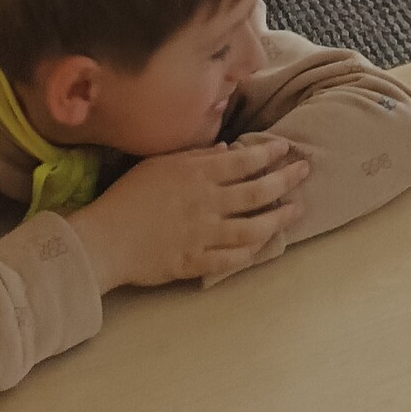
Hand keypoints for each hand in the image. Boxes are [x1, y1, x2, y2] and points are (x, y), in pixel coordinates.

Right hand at [70, 138, 309, 290]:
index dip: (268, 154)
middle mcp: (207, 203)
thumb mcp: (160, 163)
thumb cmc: (129, 195)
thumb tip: (227, 150)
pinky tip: (264, 245)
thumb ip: (196, 157)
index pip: (243, 160)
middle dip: (285, 180)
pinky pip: (232, 259)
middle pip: (257, 192)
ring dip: (278, 218)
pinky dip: (251, 252)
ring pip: (252, 228)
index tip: (286, 148)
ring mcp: (204, 235)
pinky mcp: (196, 262)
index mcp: (198, 175)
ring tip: (296, 210)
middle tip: (305, 171)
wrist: (105, 239)